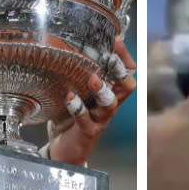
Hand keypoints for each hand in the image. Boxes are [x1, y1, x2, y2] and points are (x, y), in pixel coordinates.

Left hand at [47, 37, 136, 166]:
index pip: (127, 72)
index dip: (125, 56)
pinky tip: (69, 97)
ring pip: (110, 103)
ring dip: (102, 90)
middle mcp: (109, 104)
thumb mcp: (74, 92)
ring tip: (93, 79)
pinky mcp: (88, 132)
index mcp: (109, 92)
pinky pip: (86, 120)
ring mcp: (100, 119)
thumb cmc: (69, 118)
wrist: (64, 150)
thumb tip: (61, 46)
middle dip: (120, 70)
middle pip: (126, 86)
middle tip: (110, 57)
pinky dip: (78, 108)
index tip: (115, 39)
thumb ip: (73, 75)